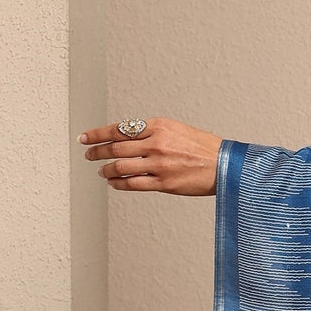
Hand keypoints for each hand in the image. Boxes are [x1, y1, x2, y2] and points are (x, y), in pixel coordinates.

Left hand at [78, 117, 221, 195]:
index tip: (85, 138)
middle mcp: (156, 143)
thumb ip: (153, 132)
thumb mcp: (177, 130)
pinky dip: (119, 184)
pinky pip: (133, 184)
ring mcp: (159, 164)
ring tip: (101, 171)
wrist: (225, 165)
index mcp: (159, 126)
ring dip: (106, 170)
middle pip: (116, 147)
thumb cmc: (204, 148)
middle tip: (89, 155)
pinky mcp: (164, 183)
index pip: (119, 129)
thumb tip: (128, 138)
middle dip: (97, 152)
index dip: (97, 134)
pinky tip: (114, 183)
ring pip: (120, 166)